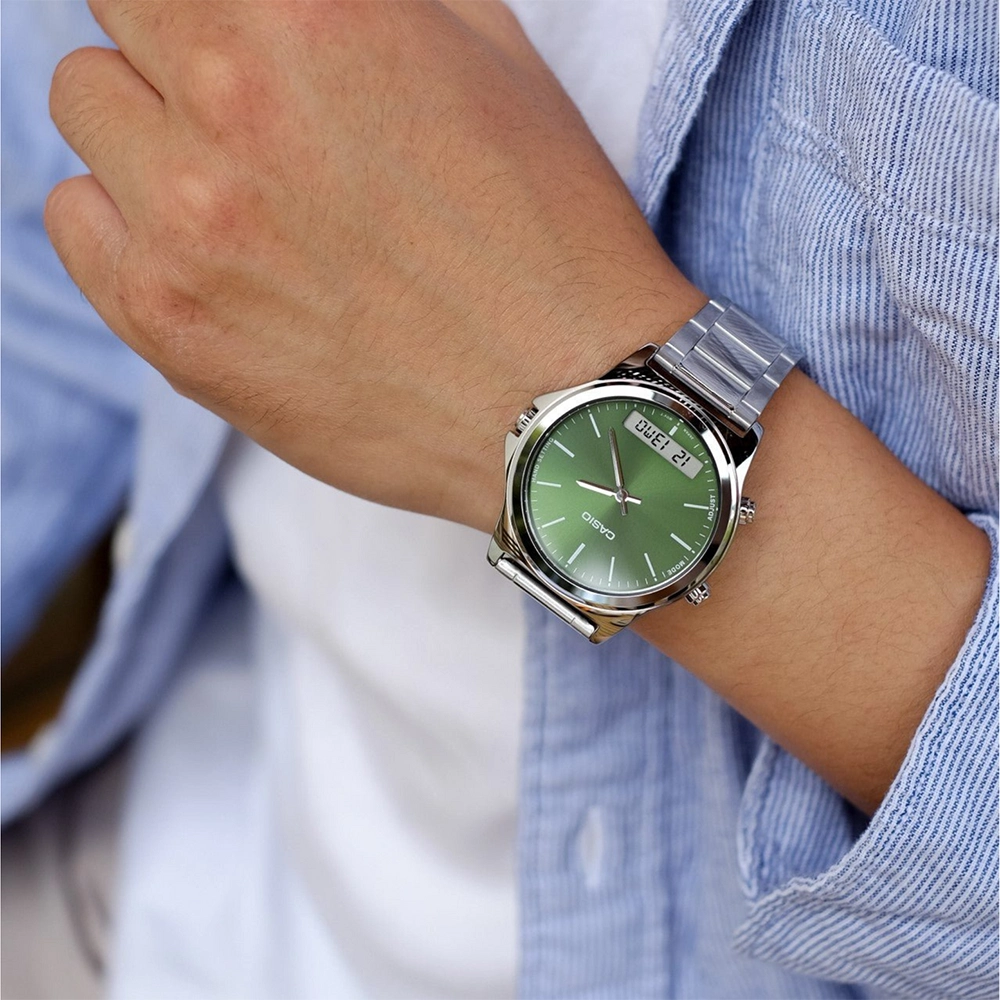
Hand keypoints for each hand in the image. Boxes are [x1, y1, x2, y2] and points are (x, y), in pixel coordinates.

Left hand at [45, 0, 703, 530]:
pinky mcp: (169, 325)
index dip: (213, 6)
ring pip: (86, 110)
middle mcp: (233, 105)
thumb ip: (379, 2)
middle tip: (248, 117)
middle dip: (178, 52)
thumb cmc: (552, 244)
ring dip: (145, 134)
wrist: (563, 408)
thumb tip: (298, 9)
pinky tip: (204, 257)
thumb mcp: (495, 67)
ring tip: (230, 193)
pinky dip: (123, 223)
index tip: (235, 41)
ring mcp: (186, 223)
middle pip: (121, 17)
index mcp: (315, 18)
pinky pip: (75, 222)